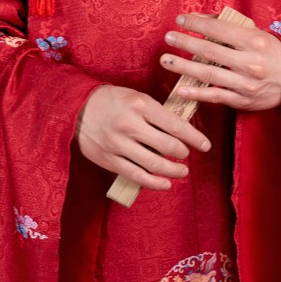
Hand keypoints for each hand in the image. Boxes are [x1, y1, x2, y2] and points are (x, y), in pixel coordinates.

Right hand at [76, 84, 211, 191]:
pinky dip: (155, 183)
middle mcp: (130, 124)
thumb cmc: (111, 101)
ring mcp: (118, 144)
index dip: (195, 138)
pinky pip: (137, 176)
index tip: (205, 145)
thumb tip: (182, 131)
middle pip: (168, 146)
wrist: (75, 108)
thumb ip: (157, 113)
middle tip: (186, 154)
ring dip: (174, 170)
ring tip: (182, 171)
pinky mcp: (109, 159)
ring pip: (155, 164)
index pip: (176, 125)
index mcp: (141, 105)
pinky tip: (166, 184)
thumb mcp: (136, 97)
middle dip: (183, 153)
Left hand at [160, 13, 280, 112]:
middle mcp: (251, 63)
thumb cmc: (272, 54)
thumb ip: (229, 26)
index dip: (197, 24)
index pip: (219, 29)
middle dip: (185, 42)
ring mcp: (246, 84)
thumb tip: (199, 18)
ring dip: (183, 66)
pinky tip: (180, 88)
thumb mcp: (257, 34)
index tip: (180, 20)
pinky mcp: (243, 101)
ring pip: (208, 74)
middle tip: (168, 37)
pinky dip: (196, 93)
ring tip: (166, 60)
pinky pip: (215, 96)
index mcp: (255, 41)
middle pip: (210, 51)